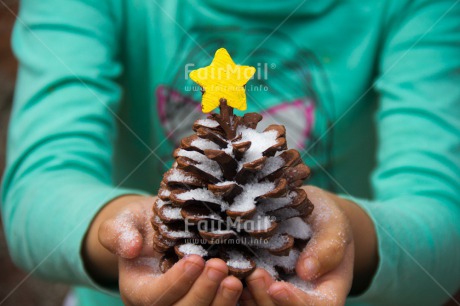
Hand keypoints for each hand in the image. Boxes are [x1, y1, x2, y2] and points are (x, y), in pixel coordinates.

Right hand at [83, 195, 242, 305]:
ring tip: (235, 280)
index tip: (194, 259)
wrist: (157, 227)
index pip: (156, 297)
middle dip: (202, 294)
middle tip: (219, 267)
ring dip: (220, 303)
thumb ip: (118, 233)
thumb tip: (130, 247)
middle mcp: (162, 304)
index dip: (176, 283)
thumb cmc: (141, 224)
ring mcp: (185, 303)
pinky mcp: (206, 298)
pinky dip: (234, 302)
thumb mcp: (123, 221)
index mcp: (139, 290)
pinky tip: (247, 284)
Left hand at [241, 186, 376, 304]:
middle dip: (266, 299)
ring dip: (248, 297)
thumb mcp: (334, 226)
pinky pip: (245, 295)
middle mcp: (300, 298)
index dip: (295, 303)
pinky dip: (234, 289)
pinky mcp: (257, 285)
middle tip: (254, 275)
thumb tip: (307, 271)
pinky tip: (224, 272)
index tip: (278, 287)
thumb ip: (327, 248)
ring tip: (236, 274)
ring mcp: (277, 294)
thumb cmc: (326, 219)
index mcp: (326, 292)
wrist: (308, 214)